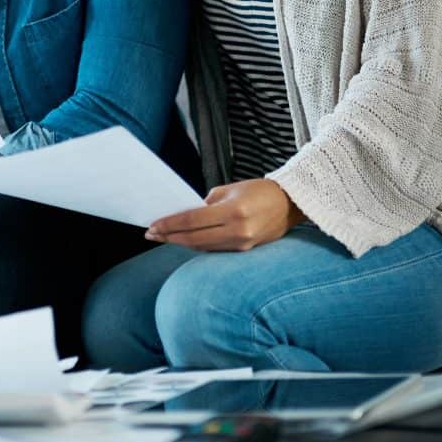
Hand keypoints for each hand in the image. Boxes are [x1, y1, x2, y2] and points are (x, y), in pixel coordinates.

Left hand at [144, 179, 303, 251]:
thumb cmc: (259, 191)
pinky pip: (215, 249)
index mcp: (232, 212)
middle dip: (170, 236)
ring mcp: (242, 243)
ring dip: (181, 242)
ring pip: (203, 247)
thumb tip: (186, 216)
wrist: (290, 204)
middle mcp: (237, 231)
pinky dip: (198, 245)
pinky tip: (185, 241)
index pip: (192, 220)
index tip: (152, 226)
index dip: (169, 224)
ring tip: (164, 237)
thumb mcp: (229, 190)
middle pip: (194, 238)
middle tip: (151, 234)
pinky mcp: (246, 251)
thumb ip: (206, 204)